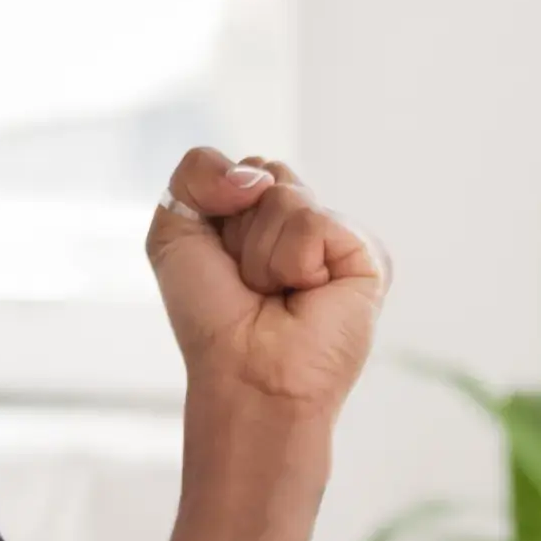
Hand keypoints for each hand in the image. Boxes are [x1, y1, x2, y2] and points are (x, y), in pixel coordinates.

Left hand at [144, 149, 385, 425]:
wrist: (245, 373)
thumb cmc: (212, 317)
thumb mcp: (173, 234)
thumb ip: (196, 173)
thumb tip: (256, 176)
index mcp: (264, 214)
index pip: (244, 167)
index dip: (219, 208)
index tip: (222, 259)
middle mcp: (304, 221)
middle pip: (266, 172)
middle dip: (240, 228)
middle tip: (251, 280)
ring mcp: (337, 237)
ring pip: (286, 196)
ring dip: (262, 253)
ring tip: (276, 292)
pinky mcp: (367, 254)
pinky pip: (315, 222)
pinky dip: (294, 262)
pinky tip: (306, 294)